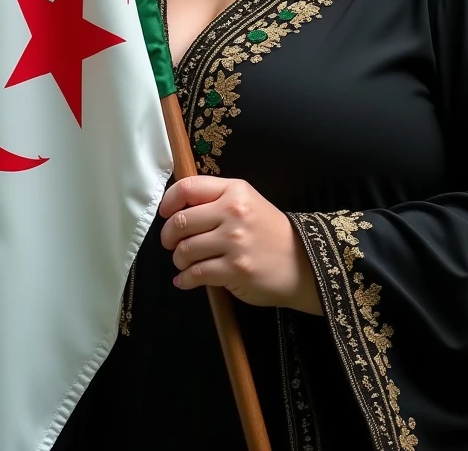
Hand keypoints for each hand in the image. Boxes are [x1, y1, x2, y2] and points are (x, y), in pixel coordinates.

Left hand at [159, 176, 322, 314]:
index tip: (164, 214)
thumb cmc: (269, 232)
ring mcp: (234, 242)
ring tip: (185, 263)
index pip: (188, 188)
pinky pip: (195, 274)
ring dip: (179, 260)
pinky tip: (187, 280)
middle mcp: (233, 212)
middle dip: (168, 237)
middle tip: (172, 244)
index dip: (168, 201)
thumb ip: (217, 200)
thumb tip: (177, 208)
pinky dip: (185, 280)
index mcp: (235, 190)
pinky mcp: (235, 269)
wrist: (303, 263)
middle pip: (180, 221)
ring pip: (185, 250)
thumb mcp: (248, 203)